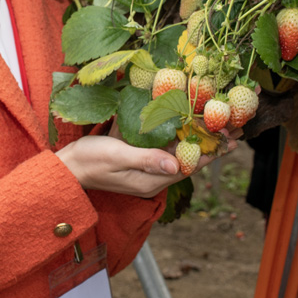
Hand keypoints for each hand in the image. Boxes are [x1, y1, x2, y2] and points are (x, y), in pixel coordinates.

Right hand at [55, 127, 240, 198]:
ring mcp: (146, 166)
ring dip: (196, 134)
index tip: (232, 137)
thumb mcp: (117, 157)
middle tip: (232, 123)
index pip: (191, 165)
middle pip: (190, 157)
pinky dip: (175, 131)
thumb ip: (146, 160)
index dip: (212, 150)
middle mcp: (154, 175)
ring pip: (178, 150)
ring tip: (215, 118)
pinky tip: (183, 117)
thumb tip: (177, 165)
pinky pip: (163, 145)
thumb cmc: (89, 162)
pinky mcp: (138, 156)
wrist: (66, 168)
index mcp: (153, 179)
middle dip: (209, 140)